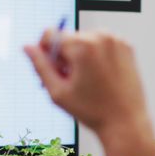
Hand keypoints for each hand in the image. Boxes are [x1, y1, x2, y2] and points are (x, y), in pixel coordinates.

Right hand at [25, 29, 154, 155]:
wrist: (126, 122)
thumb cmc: (93, 111)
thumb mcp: (58, 91)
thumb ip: (40, 66)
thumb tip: (27, 47)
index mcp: (83, 46)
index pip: (51, 34)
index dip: (46, 51)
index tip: (53, 68)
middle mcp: (102, 37)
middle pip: (69, 37)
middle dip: (65, 56)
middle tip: (71, 80)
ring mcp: (117, 40)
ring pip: (85, 40)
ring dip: (81, 55)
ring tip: (87, 80)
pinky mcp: (127, 46)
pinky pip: (102, 44)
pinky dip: (97, 55)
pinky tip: (100, 76)